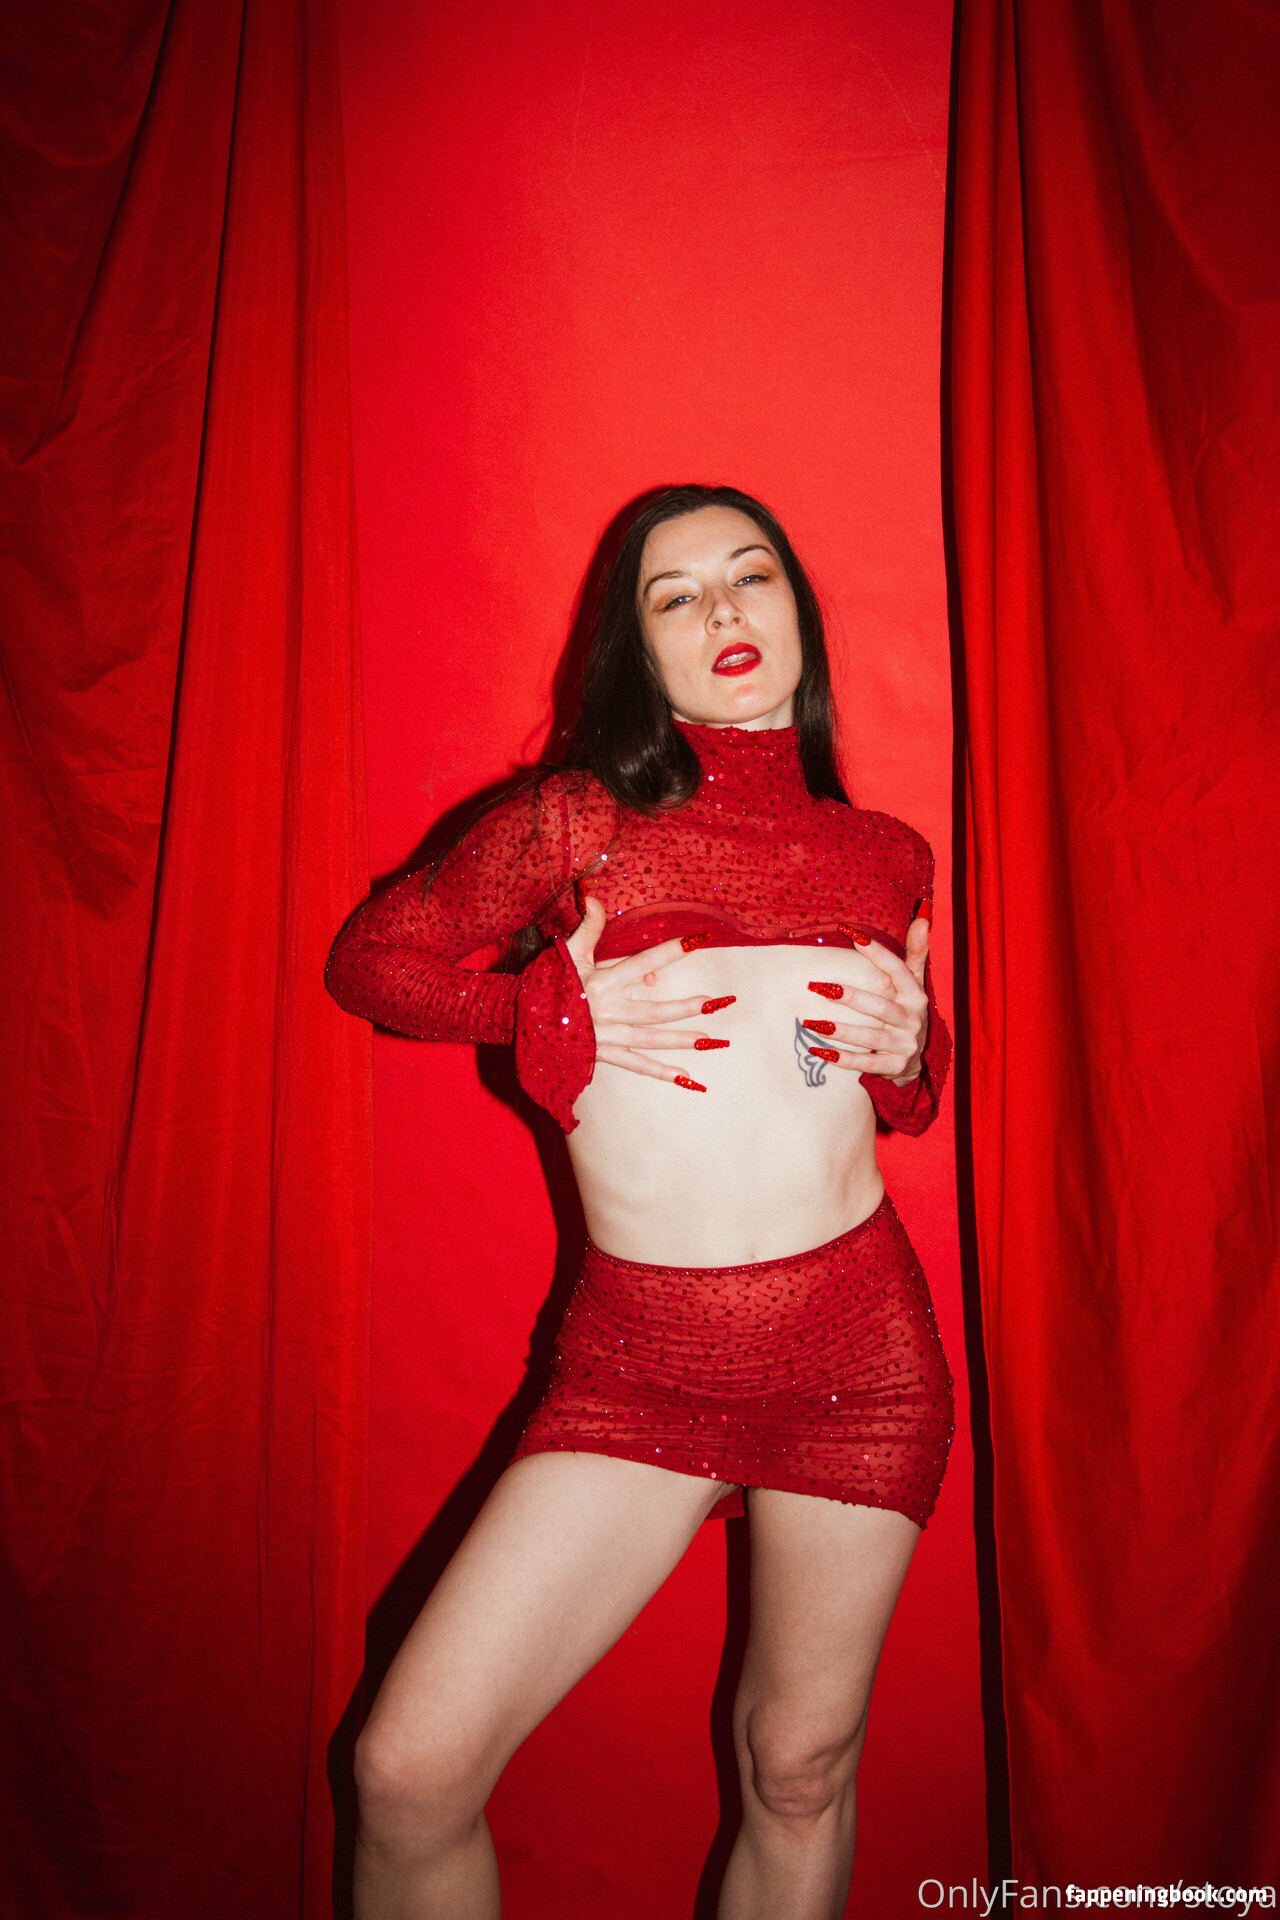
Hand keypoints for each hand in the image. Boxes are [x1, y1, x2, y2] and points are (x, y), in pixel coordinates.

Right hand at [564, 896, 730, 1085]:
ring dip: (683, 1039)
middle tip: (717, 1002)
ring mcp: (609, 1036)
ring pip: (652, 1039)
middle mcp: (610, 1011)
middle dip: (688, 1006)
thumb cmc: (546, 985)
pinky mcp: (605, 1055)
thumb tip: (595, 897)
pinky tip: (688, 1078)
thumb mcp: (568, 953)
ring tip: (712, 1040)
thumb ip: (588, 927)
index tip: (699, 940)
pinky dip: (663, 1072)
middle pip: (656, 1010)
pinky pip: (638, 1065)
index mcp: (603, 982)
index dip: (672, 950)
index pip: (645, 961)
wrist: (521, 1021)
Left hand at [802, 916, 930, 1082]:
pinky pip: (866, 1064)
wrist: (918, 1060)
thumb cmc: (908, 1012)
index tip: (852, 935)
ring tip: (812, 1023)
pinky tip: (819, 1051)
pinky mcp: (894, 1068)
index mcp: (916, 996)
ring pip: (871, 1038)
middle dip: (851, 997)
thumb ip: (915, 952)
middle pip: (881, 1008)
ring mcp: (904, 1046)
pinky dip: (842, 1059)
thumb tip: (921, 917)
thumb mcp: (915, 983)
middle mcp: (913, 1020)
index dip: (877, 953)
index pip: (898, 970)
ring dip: (841, 1031)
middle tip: (821, 987)